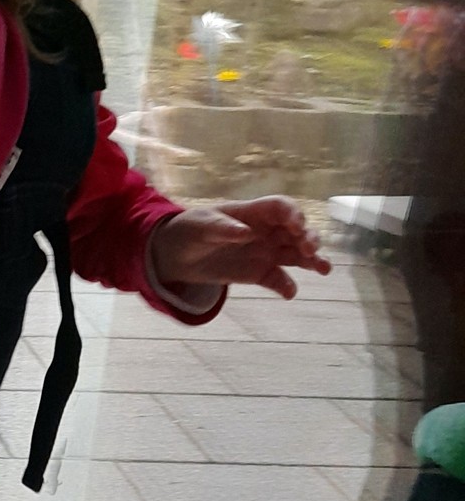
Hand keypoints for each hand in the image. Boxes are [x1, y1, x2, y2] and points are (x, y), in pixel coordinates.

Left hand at [151, 197, 330, 299]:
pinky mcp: (260, 273)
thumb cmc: (191, 230)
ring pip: (297, 254)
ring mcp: (266, 252)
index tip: (297, 225)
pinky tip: (289, 293)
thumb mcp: (201, 225)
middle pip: (298, 231)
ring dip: (312, 260)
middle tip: (310, 248)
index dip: (293, 214)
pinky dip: (286, 286)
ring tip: (324, 269)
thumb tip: (245, 232)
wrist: (177, 255)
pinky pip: (279, 279)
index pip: (282, 208)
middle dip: (309, 237)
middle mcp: (267, 231)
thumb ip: (223, 228)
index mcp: (254, 212)